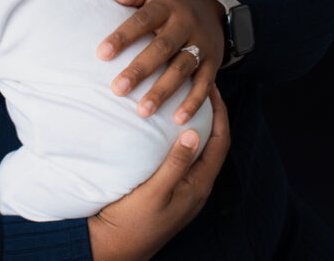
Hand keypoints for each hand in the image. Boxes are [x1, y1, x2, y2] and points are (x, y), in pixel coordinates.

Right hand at [87, 86, 229, 260]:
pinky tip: (168, 128)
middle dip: (212, 116)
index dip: (220, 115)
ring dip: (198, 125)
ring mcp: (184, 190)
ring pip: (199, 151)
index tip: (212, 88)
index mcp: (198, 187)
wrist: (114, 248)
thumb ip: (176, 164)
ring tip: (187, 101)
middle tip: (201, 88)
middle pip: (213, 144)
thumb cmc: (133, 222)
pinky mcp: (171, 190)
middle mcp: (196, 187)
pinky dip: (182, 138)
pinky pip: (185, 158)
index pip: (219, 143)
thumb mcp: (155, 192)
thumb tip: (195, 133)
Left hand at [99, 0, 224, 123]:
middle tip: (118, 89)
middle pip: (162, 47)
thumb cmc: (172, 2)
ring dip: (163, 91)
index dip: (123, 36)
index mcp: (167, 5)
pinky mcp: (214, 62)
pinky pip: (205, 84)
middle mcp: (186, 23)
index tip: (102, 54)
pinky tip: (178, 119)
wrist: (214, 9)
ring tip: (143, 111)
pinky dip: (193, 102)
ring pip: (182, 69)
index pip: (142, 20)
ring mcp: (202, 44)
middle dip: (140, 70)